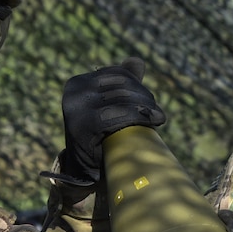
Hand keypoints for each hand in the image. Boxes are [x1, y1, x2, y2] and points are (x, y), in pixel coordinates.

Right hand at [59, 58, 165, 184]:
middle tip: (158, 113)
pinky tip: (152, 122)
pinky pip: (117, 115)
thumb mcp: (108, 106)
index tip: (151, 100)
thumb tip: (136, 61)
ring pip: (121, 99)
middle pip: (120, 86)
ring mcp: (76, 107)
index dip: (138, 85)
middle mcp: (74, 91)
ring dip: (145, 108)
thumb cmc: (100, 136)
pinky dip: (138, 117)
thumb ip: (121, 82)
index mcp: (78, 83)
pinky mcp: (82, 124)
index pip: (116, 74)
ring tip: (159, 118)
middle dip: (144, 98)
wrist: (83, 170)